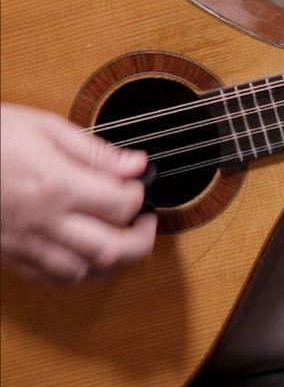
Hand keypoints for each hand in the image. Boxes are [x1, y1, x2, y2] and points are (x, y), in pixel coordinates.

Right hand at [0, 103, 156, 285]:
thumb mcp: (44, 128)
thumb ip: (95, 151)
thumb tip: (135, 164)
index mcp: (56, 185)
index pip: (121, 205)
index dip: (140, 195)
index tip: (139, 184)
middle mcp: (43, 220)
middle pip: (113, 249)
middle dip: (143, 240)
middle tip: (148, 223)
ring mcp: (25, 242)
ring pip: (85, 271)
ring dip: (115, 261)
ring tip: (124, 240)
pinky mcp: (9, 254)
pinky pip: (52, 278)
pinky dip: (79, 272)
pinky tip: (86, 255)